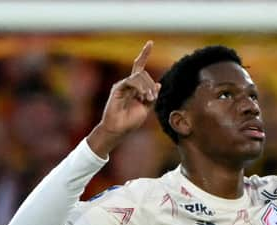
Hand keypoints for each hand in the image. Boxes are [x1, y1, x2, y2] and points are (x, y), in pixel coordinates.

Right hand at [88, 41, 160, 157]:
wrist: (119, 129)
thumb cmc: (131, 121)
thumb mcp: (146, 108)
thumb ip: (152, 95)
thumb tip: (158, 83)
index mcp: (135, 87)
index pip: (139, 67)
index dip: (144, 54)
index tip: (150, 43)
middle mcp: (128, 83)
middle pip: (143, 73)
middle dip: (151, 84)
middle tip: (151, 98)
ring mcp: (122, 85)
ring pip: (139, 76)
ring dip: (147, 87)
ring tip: (148, 98)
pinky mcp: (118, 88)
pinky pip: (132, 81)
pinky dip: (140, 87)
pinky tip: (143, 96)